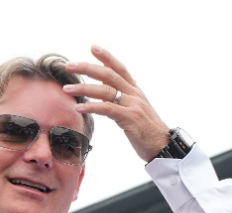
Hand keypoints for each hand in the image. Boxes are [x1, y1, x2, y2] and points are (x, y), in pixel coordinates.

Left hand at [64, 46, 170, 161]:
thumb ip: (123, 98)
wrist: (164, 146)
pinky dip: (91, 107)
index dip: (106, 57)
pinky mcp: (130, 119)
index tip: (93, 47)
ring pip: (105, 91)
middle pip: (108, 75)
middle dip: (87, 68)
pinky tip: (79, 108)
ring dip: (83, 88)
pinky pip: (107, 109)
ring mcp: (133, 106)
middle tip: (70, 65)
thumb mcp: (136, 110)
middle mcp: (134, 95)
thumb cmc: (148, 132)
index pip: (120, 68)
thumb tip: (107, 89)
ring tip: (67, 88)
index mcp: (136, 91)